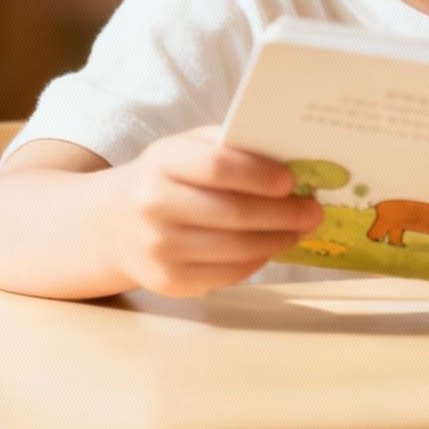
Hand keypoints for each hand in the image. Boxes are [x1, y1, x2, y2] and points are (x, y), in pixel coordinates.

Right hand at [105, 125, 321, 296]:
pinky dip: (258, 260)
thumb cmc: (171, 177)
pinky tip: (270, 246)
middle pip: (234, 213)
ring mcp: (158, 248)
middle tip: (313, 210)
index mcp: (163, 161)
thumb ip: (234, 147)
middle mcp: (154, 205)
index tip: (292, 181)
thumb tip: (295, 161)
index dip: (260, 175)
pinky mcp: (169, 281)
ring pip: (236, 249)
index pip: (217, 166)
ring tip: (300, 228)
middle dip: (284, 214)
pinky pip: (228, 274)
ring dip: (278, 239)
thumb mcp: (189, 148)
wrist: (116, 222)